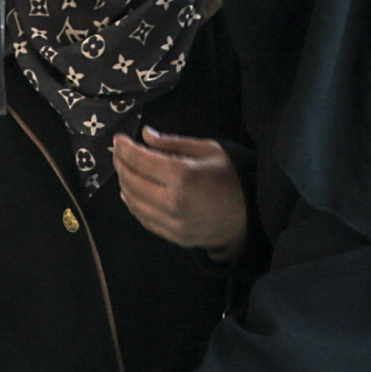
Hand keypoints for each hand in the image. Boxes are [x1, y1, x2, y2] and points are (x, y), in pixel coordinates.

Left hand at [112, 129, 246, 257]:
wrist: (252, 213)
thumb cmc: (232, 176)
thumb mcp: (207, 150)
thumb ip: (172, 143)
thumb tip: (145, 135)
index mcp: (182, 175)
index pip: (139, 160)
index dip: (124, 149)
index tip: (118, 140)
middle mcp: (173, 201)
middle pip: (131, 182)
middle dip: (121, 165)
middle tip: (120, 154)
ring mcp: (172, 222)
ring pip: (133, 202)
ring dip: (124, 185)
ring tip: (125, 171)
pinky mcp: (174, 236)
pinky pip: (144, 219)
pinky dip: (133, 204)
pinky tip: (131, 193)